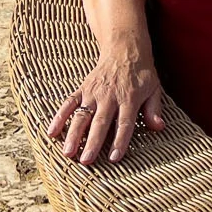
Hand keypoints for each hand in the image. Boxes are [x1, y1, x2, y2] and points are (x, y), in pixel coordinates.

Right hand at [47, 41, 165, 166]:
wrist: (125, 50)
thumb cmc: (141, 74)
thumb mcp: (154, 88)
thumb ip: (154, 109)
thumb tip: (159, 127)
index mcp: (129, 98)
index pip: (124, 122)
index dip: (120, 141)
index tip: (113, 158)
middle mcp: (110, 96)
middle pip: (101, 122)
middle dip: (93, 142)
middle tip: (86, 161)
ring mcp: (94, 92)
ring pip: (82, 115)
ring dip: (74, 134)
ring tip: (67, 153)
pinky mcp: (82, 89)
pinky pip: (69, 103)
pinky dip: (60, 117)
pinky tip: (51, 132)